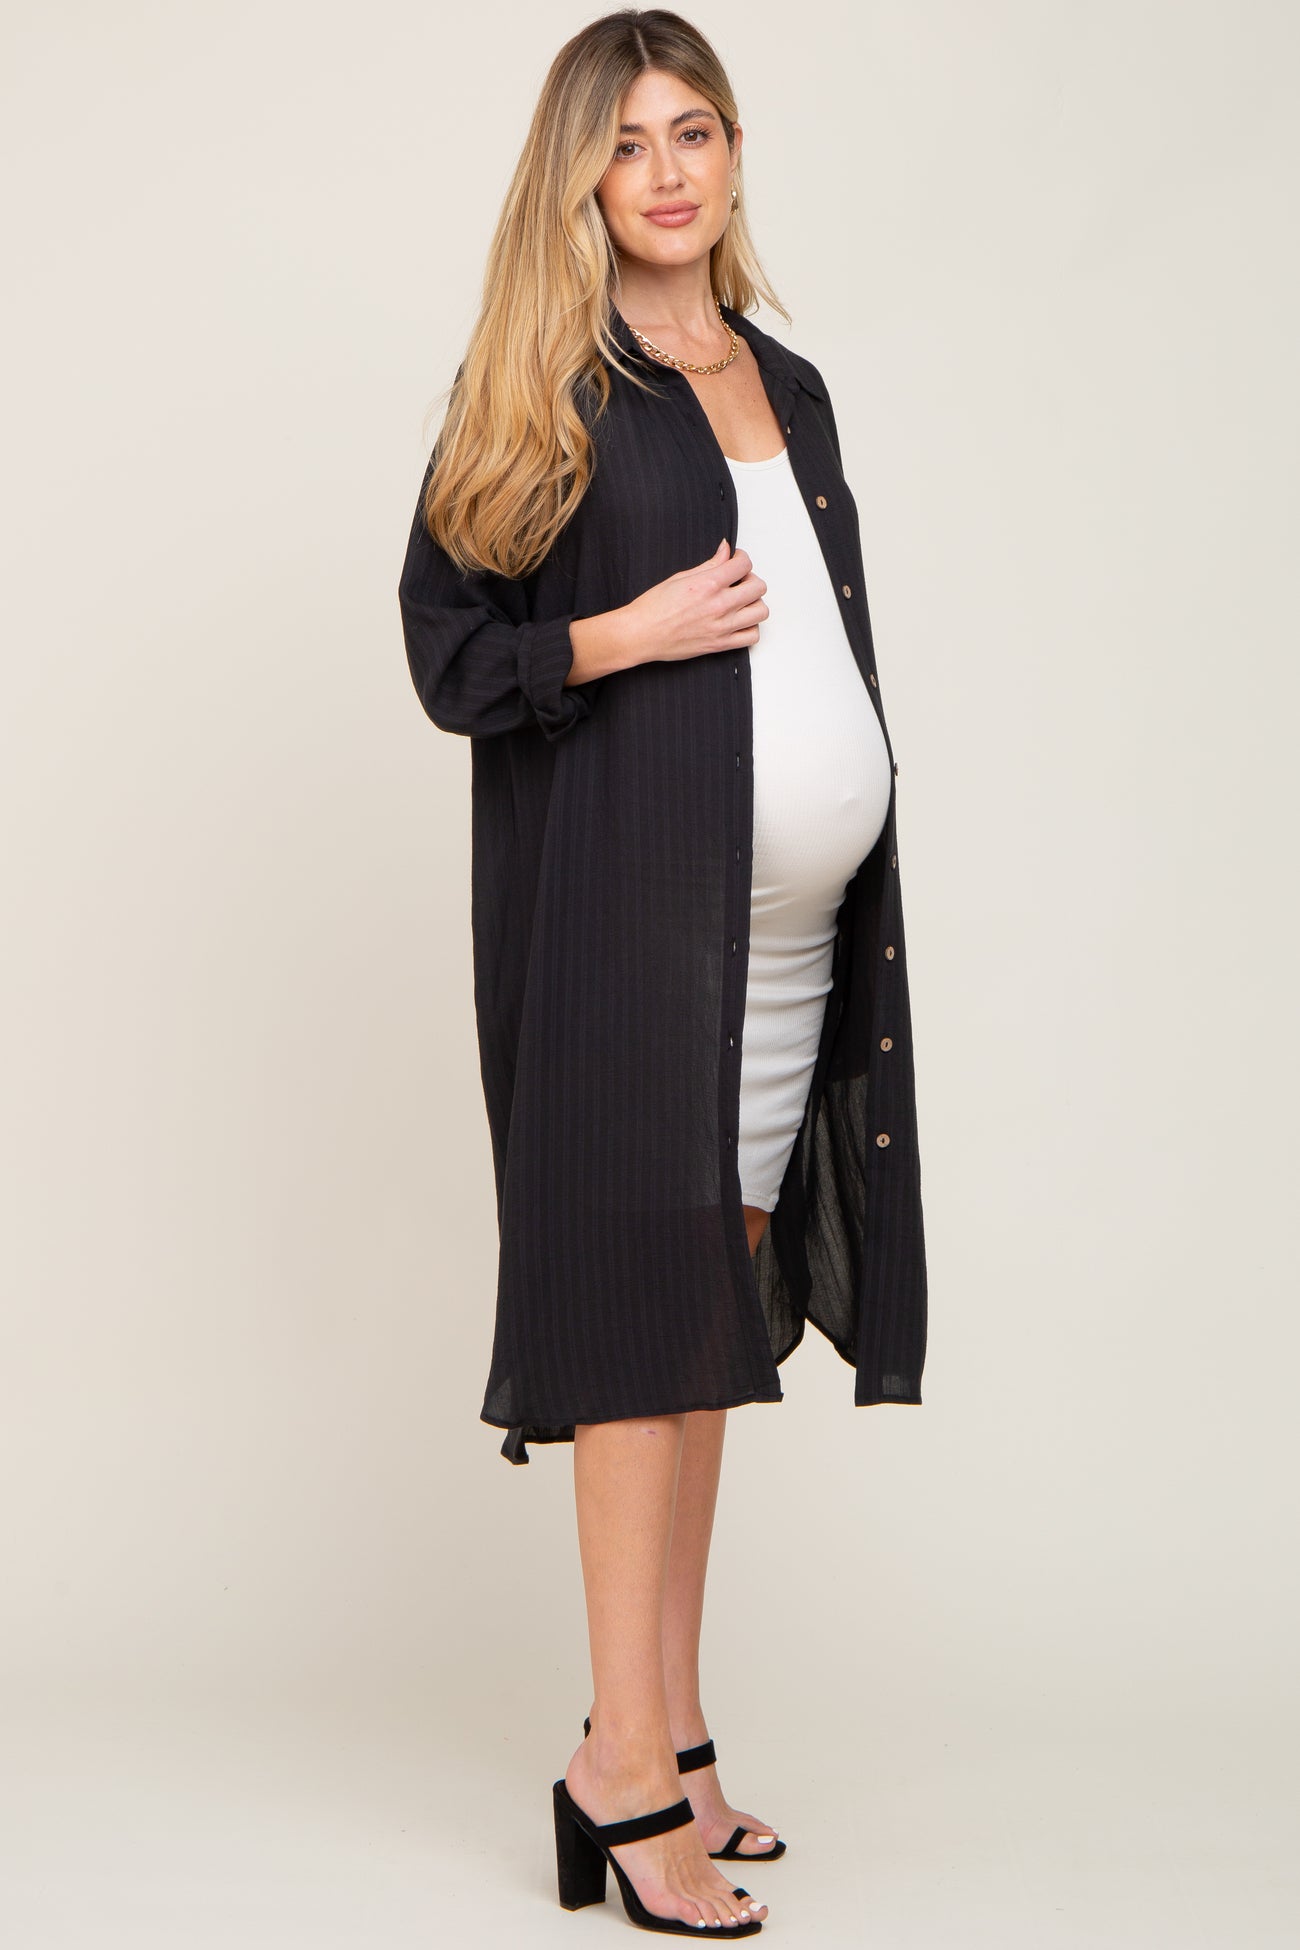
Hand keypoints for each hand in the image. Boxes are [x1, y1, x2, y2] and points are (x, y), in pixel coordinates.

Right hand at [623, 540, 768, 665]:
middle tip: (739, 581)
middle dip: (751, 579)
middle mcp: (719, 605)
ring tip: (741, 602)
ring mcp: (722, 627)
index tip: (736, 561)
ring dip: (754, 603)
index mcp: (709, 584)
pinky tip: (739, 622)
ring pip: (761, 611)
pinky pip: (752, 637)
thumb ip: (710, 564)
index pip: (744, 565)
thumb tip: (726, 549)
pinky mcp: (720, 645)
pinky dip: (751, 628)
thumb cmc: (654, 607)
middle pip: (759, 586)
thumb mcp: (681, 577)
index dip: (742, 559)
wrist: (641, 634)